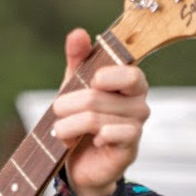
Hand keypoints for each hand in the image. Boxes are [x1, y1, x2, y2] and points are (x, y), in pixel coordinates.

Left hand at [51, 28, 150, 195]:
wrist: (81, 162)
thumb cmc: (82, 118)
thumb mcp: (75, 85)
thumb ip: (78, 58)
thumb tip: (78, 33)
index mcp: (130, 84)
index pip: (129, 73)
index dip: (108, 76)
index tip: (90, 80)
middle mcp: (138, 104)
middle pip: (99, 97)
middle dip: (68, 104)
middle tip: (56, 110)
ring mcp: (136, 127)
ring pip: (96, 119)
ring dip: (69, 125)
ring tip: (60, 131)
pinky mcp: (129, 148)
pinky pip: (112, 136)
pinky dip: (94, 137)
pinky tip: (90, 140)